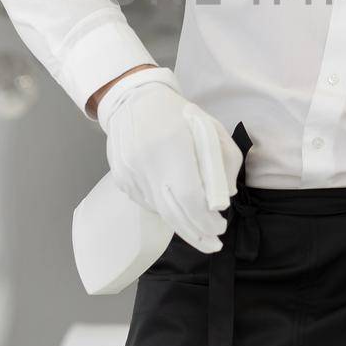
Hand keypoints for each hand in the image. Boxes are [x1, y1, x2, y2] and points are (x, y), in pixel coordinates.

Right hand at [96, 67, 242, 253]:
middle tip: (214, 245)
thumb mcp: (211, 128)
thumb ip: (225, 162)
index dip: (206, 220)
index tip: (221, 228)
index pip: (189, 198)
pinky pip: (147, 203)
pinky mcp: (121, 179)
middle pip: (173, 214)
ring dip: (182, 222)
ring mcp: (130, 174)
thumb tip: (224, 198)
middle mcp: (147, 163)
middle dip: (197, 234)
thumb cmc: (178, 114)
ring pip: (160, 211)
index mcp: (172, 147)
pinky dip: (165, 208)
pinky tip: (175, 202)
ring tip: (199, 226)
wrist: (133, 99)